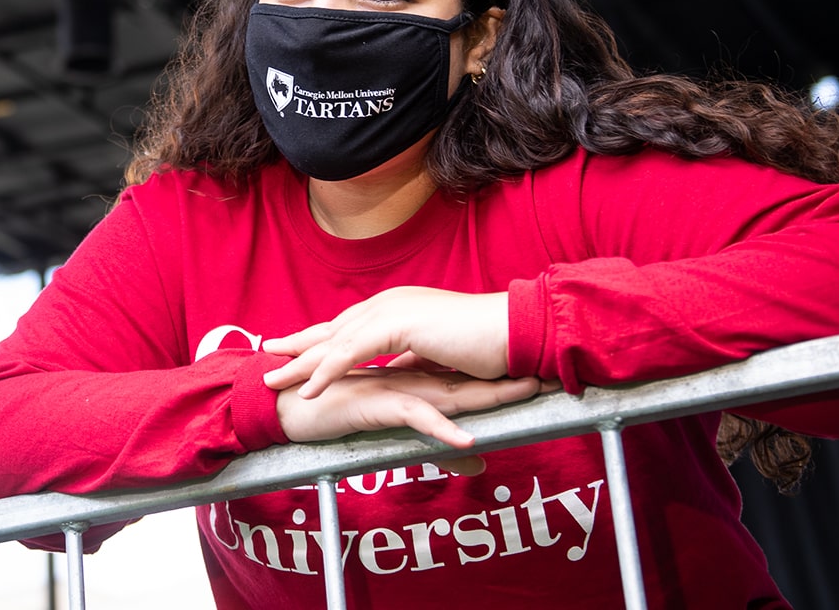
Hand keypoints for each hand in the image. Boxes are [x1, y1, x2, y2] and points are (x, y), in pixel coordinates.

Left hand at [263, 287, 510, 399]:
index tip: (288, 351)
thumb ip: (415, 357)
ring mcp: (392, 310)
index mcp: (396, 306)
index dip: (316, 340)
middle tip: (265, 358)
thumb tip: (400, 370)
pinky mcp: (399, 326)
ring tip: (271, 382)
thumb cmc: (486, 342)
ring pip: (334, 341)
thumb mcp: (439, 351)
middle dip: (296, 346)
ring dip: (300, 363)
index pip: (346, 326)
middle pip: (331, 330)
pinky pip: (353, 353)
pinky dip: (327, 372)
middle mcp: (388, 302)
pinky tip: (308, 391)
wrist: (512, 330)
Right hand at [275, 368, 542, 470]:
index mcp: (418, 381)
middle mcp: (412, 381)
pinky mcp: (379, 403)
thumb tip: (477, 458)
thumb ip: (435, 443)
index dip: (503, 383)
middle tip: (551, 380)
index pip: (469, 382)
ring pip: (451, 394)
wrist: (286, 405)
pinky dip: (443, 430)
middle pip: (470, 384)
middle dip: (510, 383)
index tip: (539, 380)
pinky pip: (416, 417)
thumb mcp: (394, 433)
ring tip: (524, 395)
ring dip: (489, 397)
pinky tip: (468, 438)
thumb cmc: (334, 415)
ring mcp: (397, 389)